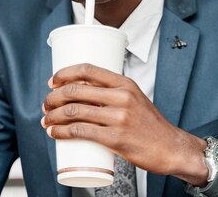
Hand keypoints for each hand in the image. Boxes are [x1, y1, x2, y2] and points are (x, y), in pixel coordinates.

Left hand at [42, 64, 207, 185]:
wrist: (171, 148)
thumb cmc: (150, 125)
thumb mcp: (134, 98)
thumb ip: (111, 93)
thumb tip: (81, 92)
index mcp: (124, 83)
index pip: (88, 69)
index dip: (64, 73)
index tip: (53, 81)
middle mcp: (121, 97)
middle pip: (76, 90)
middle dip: (53, 97)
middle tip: (46, 105)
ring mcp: (118, 118)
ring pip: (74, 111)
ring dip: (53, 116)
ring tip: (47, 121)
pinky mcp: (115, 139)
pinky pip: (80, 132)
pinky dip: (62, 132)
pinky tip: (55, 133)